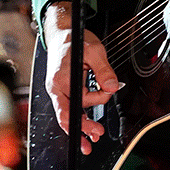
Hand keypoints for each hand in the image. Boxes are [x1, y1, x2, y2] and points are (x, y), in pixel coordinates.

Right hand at [42, 1, 120, 154]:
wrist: (62, 33)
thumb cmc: (75, 40)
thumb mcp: (95, 51)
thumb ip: (104, 71)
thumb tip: (113, 87)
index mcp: (61, 79)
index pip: (70, 107)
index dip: (82, 120)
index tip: (94, 129)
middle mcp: (56, 87)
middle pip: (67, 114)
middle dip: (81, 127)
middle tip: (96, 136)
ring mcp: (58, 89)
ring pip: (69, 111)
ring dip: (82, 122)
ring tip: (95, 133)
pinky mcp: (63, 88)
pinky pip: (70, 105)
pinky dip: (79, 114)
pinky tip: (86, 123)